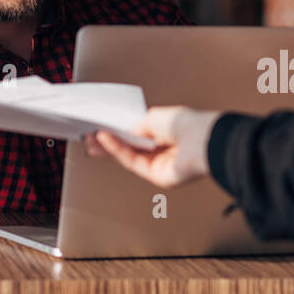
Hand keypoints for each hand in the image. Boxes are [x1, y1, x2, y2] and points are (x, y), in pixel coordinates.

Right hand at [84, 106, 220, 187]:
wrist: (203, 140)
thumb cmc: (189, 124)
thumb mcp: (155, 117)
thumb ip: (137, 125)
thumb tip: (125, 132)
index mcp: (168, 134)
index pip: (139, 134)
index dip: (120, 132)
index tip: (102, 127)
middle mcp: (165, 150)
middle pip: (131, 148)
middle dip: (110, 142)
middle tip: (89, 135)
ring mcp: (161, 165)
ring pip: (129, 156)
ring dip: (109, 146)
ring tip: (91, 137)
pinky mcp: (157, 177)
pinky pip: (132, 162)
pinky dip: (117, 150)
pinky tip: (105, 140)